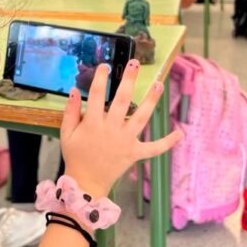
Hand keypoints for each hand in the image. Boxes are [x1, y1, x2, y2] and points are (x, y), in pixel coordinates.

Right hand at [60, 62, 182, 199]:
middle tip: (136, 63)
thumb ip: (71, 112)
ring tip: (159, 84)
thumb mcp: (66, 133)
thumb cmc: (75, 156)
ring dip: (151, 100)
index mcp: (93, 124)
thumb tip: (75, 90)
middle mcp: (111, 130)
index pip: (96, 95)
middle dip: (129, 80)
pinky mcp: (134, 153)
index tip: (105, 65)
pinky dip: (167, 142)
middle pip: (122, 100)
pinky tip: (180, 133)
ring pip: (141, 118)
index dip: (100, 78)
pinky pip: (153, 148)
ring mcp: (125, 141)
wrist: (85, 183)